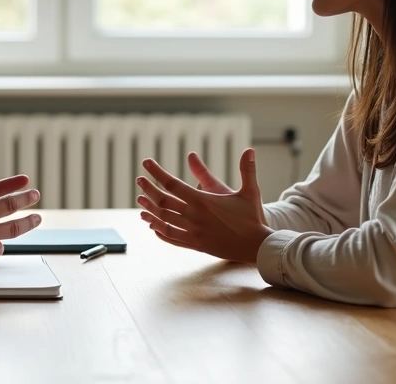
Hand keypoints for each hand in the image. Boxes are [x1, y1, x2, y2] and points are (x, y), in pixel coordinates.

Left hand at [135, 149, 272, 263]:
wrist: (256, 247)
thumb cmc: (253, 217)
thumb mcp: (250, 191)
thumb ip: (247, 170)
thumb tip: (250, 149)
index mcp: (203, 201)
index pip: (173, 184)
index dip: (157, 172)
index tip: (146, 163)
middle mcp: (194, 217)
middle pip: (163, 202)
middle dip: (148, 189)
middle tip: (139, 180)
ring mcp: (193, 233)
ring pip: (163, 221)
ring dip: (150, 210)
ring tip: (141, 202)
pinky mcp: (195, 245)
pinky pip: (172, 238)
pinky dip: (160, 231)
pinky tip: (153, 226)